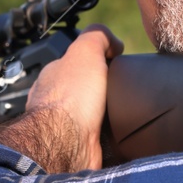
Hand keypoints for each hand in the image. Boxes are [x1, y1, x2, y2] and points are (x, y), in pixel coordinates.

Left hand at [23, 24, 122, 169]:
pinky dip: (111, 135)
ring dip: (109, 114)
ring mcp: (65, 126)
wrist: (67, 145)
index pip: (76, 64)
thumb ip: (97, 36)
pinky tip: (122, 132)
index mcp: (54, 76)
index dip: (98, 61)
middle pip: (85, 90)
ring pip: (93, 115)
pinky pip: (99, 138)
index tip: (117, 62)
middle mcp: (56, 101)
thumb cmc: (70, 98)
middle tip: (125, 89)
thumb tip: (114, 43)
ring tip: (128, 111)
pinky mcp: (79, 147)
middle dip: (105, 90)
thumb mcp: (86, 50)